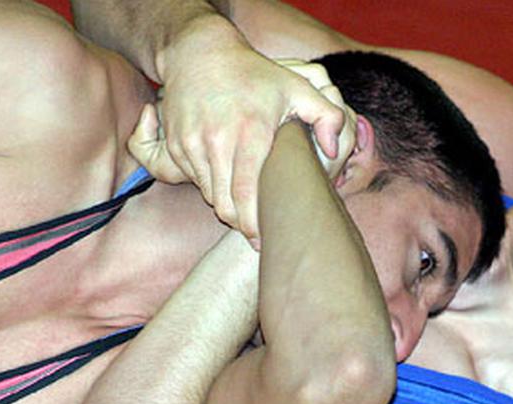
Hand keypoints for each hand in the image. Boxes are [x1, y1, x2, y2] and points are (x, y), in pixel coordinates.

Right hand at [128, 21, 346, 245]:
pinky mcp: (177, 146)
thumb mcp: (298, 86)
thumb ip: (326, 115)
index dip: (254, 224)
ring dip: (226, 207)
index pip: (248, 195)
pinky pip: (194, 180)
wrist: (199, 53)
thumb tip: (335, 149)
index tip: (264, 240)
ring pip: (209, 196)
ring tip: (245, 213)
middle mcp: (216, 142)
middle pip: (225, 205)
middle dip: (240, 225)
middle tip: (256, 236)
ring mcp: (192, 145)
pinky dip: (211, 189)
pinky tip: (227, 186)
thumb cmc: (255, 74)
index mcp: (250, 134)